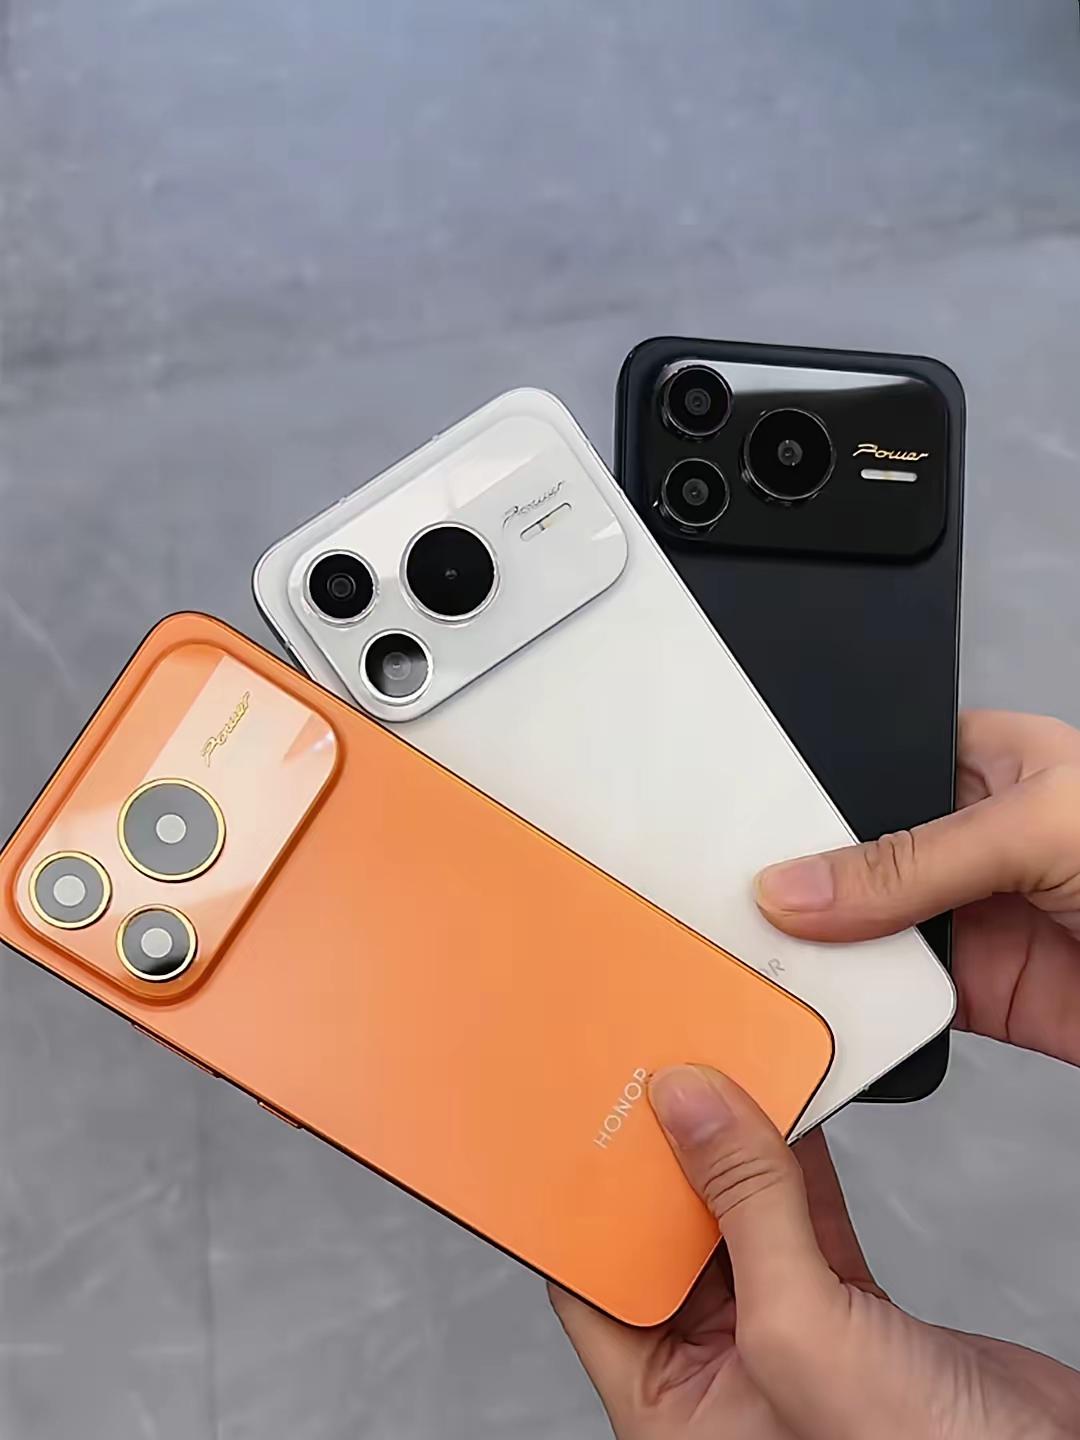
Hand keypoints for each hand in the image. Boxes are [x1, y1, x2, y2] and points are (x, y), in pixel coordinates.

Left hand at [551, 1066, 1079, 1438]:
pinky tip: (788, 1105)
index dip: (591, 1199)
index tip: (593, 1117)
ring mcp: (785, 1333)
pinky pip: (802, 1213)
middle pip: (668, 1235)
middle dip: (669, 1154)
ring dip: (736, 1144)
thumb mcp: (800, 1330)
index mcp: (674, 1403)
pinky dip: (798, 1158)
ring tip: (723, 1070)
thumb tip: (692, 1108)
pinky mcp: (847, 1306)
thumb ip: (745, 1208)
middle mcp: (720, 1368)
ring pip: (739, 1214)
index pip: (600, 1280)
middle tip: (664, 1075)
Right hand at [755, 710, 1079, 1065]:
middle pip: (855, 858)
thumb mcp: (1039, 829)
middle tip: (731, 899)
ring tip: (753, 956)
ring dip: (821, 950)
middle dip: (802, 880)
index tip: (744, 829)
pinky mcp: (978, 996)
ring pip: (865, 933)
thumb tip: (799, 884)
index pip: (868, 769)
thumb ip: (913, 860)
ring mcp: (970, 920)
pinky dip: (859, 1010)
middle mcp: (971, 841)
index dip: (808, 797)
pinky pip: (896, 999)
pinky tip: (817, 1005)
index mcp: (986, 765)